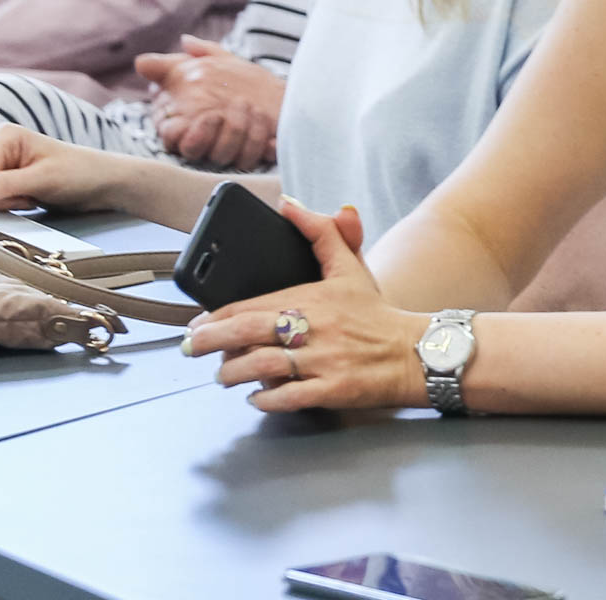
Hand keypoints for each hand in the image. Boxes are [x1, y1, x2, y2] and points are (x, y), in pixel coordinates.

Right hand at [0, 123, 132, 213]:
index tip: (24, 191)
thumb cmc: (79, 173)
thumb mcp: (42, 180)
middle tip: (31, 193)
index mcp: (3, 136)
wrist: (102, 183)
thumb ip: (3, 186)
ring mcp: (2, 164)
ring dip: (10, 203)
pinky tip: (31, 198)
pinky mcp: (8, 179)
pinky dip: (13, 205)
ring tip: (34, 194)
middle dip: (3, 198)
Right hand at [135, 36, 282, 168]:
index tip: (204, 116)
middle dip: (212, 132)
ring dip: (238, 131)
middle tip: (224, 111)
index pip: (171, 137)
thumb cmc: (236, 77)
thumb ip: (173, 63)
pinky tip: (266, 123)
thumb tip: (141, 63)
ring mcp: (228, 150)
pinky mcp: (252, 156)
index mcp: (186, 121)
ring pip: (223, 156)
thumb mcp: (208, 62)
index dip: (182, 133)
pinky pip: (250, 160)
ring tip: (252, 109)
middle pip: (196, 151)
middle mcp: (205, 140)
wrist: (280, 87)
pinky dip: (260, 141)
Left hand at [187, 198, 427, 411]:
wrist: (414, 353)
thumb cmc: (375, 314)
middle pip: (249, 334)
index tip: (197, 323)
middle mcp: (314, 328)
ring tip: (223, 377)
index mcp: (312, 298)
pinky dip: (266, 400)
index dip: (217, 317)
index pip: (252, 305)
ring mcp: (323, 361)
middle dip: (211, 342)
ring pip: (264, 367)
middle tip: (190, 349)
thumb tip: (289, 204)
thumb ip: (320, 232)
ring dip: (234, 374)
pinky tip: (256, 398)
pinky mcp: (332, 390)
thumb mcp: (349, 266)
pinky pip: (289, 397)